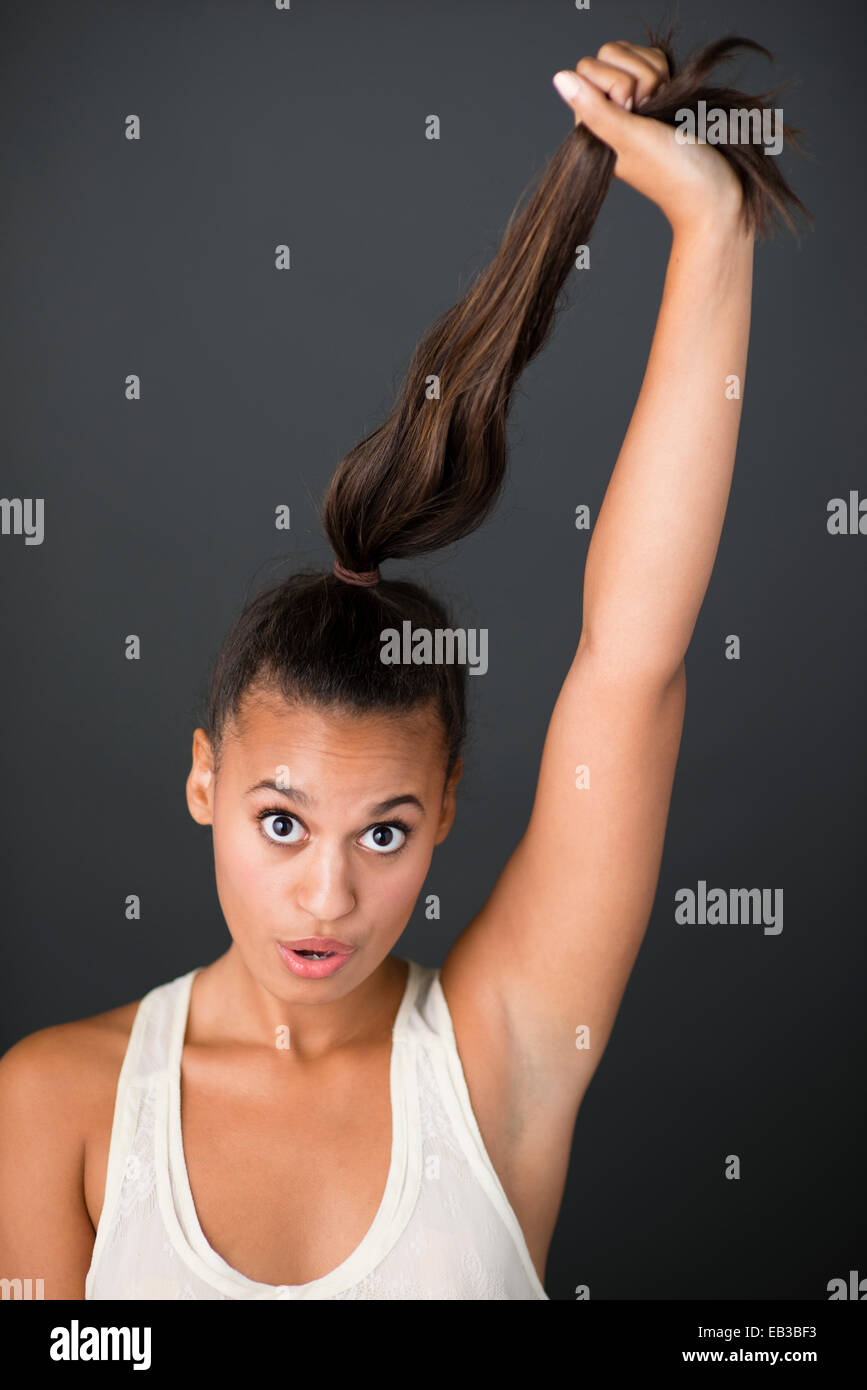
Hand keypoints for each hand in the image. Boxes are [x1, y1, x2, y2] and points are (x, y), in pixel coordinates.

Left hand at [553, 41, 744, 235]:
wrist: (714, 189)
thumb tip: (560, 78)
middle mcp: (606, 113)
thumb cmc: (675, 172)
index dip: (617, 83)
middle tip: (650, 113)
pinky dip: (667, 74)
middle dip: (639, 77)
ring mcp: (630, 103)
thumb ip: (595, 109)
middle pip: (610, 54)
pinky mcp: (654, 94)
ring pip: (634, 53)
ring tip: (663, 111)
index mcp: (592, 126)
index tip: (634, 113)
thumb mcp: (630, 139)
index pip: (589, 68)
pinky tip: (671, 100)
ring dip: (656, 76)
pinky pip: (653, 59)